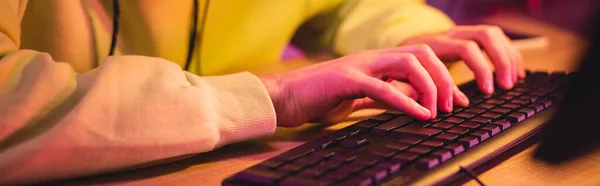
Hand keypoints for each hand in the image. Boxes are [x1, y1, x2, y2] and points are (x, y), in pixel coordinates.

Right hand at [259, 45, 469, 126]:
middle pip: (421, 54)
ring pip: (409, 63)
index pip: (419, 58)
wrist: (286, 97)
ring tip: (437, 110)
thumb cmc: (318, 97)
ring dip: (430, 86)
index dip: (442, 77)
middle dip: (443, 78)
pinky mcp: (347, 80)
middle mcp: (371, 58)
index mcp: (375, 61)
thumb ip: (383, 97)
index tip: (454, 101)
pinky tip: (421, 114)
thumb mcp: (359, 97)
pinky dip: (407, 101)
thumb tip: (408, 105)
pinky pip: (384, 87)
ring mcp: (360, 66)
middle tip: (451, 105)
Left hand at [403, 25, 525, 93]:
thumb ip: (430, 90)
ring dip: (507, 56)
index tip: (487, 92)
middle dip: (499, 61)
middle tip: (505, 86)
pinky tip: (514, 72)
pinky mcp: (468, 37)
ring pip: (492, 34)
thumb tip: (457, 104)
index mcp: (435, 44)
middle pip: (484, 35)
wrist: (398, 49)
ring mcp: (461, 33)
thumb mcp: (407, 79)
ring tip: (513, 80)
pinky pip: (495, 38)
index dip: (480, 69)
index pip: (466, 49)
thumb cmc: (403, 68)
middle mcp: (450, 34)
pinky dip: (508, 53)